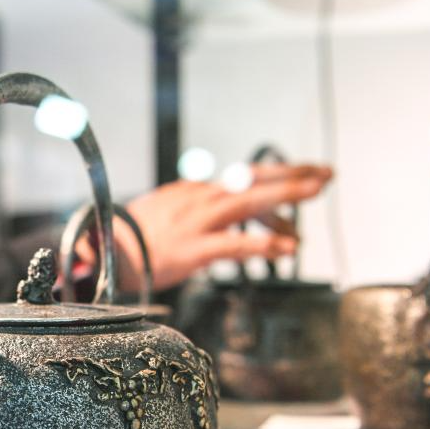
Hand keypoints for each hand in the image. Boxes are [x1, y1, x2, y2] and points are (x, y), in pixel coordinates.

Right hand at [81, 164, 332, 292]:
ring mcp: (197, 222)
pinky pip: (237, 244)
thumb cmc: (132, 240)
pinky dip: (265, 245)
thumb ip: (193, 210)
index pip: (243, 181)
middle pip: (253, 181)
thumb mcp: (164, 214)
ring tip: (317, 194)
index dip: (276, 177)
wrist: (103, 254)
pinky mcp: (194, 249)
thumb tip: (219, 214)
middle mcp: (198, 199)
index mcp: (194, 192)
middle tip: (326, 173)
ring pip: (249, 203)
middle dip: (292, 176)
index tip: (304, 175)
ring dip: (286, 197)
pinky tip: (289, 248)